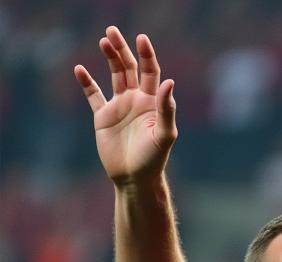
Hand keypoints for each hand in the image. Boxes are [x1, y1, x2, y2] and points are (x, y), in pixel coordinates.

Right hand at [74, 26, 175, 187]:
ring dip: (109, 58)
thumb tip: (168, 82)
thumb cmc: (154, 159)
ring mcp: (120, 107)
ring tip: (103, 41)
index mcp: (152, 103)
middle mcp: (136, 101)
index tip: (141, 39)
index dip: (146, 55)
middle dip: (122, 49)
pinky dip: (87, 83)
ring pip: (114, 76)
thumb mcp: (164, 134)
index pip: (150, 72)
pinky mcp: (103, 117)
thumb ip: (166, 108)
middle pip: (130, 68)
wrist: (135, 178)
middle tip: (112, 31)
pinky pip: (93, 95)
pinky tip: (80, 70)